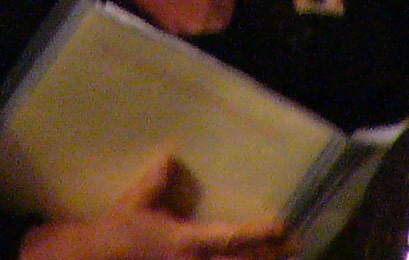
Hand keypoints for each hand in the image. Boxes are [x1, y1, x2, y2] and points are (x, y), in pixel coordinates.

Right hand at [20, 155, 291, 259]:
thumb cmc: (113, 235)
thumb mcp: (133, 204)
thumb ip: (155, 183)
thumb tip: (170, 158)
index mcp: (186, 244)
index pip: (233, 238)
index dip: (260, 233)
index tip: (284, 226)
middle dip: (271, 257)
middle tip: (294, 246)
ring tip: (280, 257)